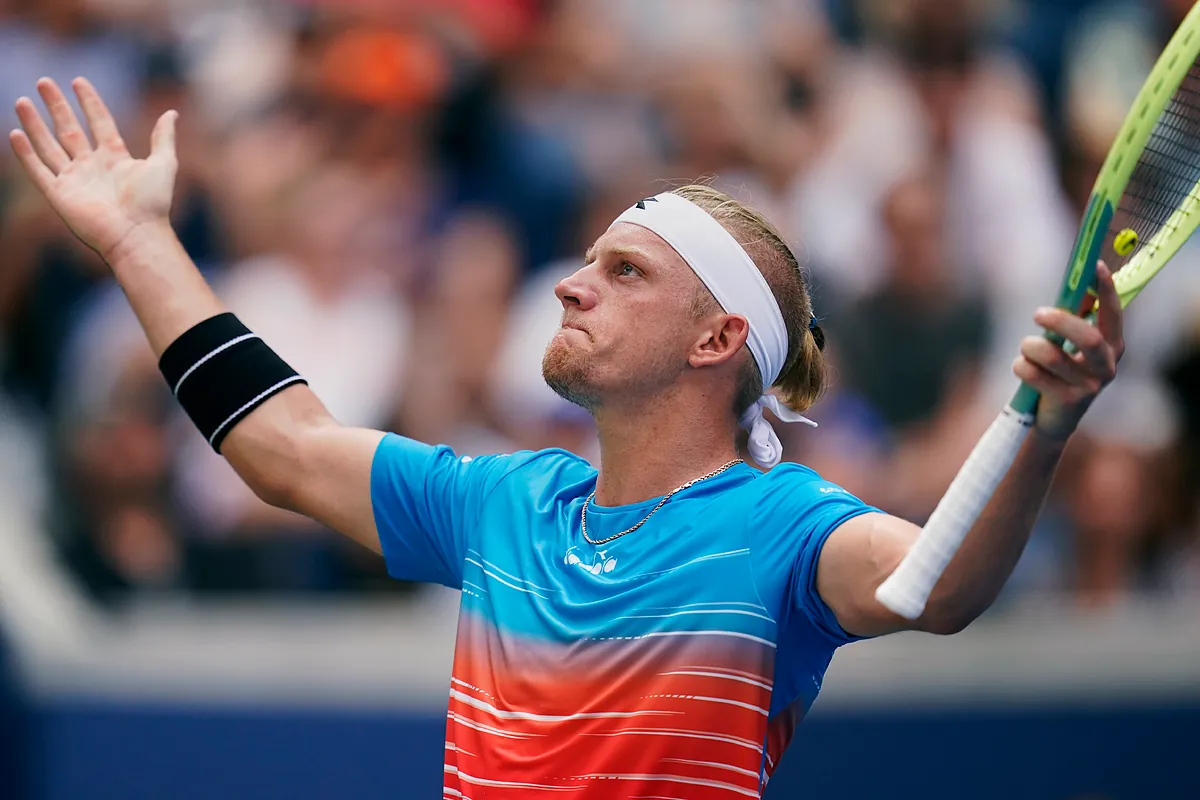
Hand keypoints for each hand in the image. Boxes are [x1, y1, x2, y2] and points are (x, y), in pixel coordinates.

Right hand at [8, 77, 177, 262]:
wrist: (137, 233)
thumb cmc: (153, 203)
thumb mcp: (164, 163)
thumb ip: (164, 138)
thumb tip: (171, 113)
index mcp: (116, 158)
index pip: (99, 123)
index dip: (89, 102)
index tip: (78, 81)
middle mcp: (92, 167)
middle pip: (70, 130)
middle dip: (56, 106)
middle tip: (44, 82)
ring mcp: (74, 180)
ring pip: (49, 146)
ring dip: (35, 124)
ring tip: (22, 101)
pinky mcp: (60, 195)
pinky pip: (38, 170)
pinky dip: (26, 154)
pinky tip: (15, 134)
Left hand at [1014, 260, 1124, 439]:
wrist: (1054, 419)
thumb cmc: (1060, 372)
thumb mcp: (1070, 345)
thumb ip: (1074, 318)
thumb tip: (1074, 285)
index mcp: (1111, 346)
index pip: (1113, 313)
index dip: (1106, 289)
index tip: (1095, 265)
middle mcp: (1106, 366)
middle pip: (1087, 337)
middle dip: (1060, 321)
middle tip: (1037, 313)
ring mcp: (1090, 386)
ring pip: (1052, 355)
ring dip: (1030, 347)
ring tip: (1026, 348)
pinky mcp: (1068, 401)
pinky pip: (1034, 375)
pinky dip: (1021, 366)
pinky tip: (1022, 368)